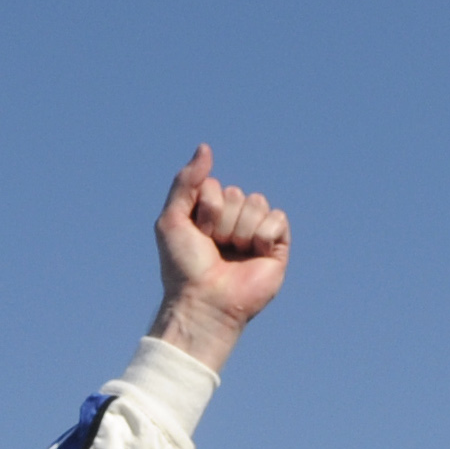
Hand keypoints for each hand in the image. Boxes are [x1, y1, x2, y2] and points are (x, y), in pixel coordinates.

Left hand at [145, 145, 288, 369]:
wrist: (204, 301)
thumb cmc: (184, 267)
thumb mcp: (171, 220)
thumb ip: (185, 182)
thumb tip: (205, 147)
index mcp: (211, 214)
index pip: (217, 186)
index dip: (206, 209)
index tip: (198, 235)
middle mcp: (234, 221)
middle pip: (238, 194)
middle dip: (222, 221)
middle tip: (214, 248)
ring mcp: (256, 233)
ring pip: (257, 203)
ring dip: (240, 230)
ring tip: (233, 254)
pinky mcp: (277, 246)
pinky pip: (277, 218)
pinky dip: (263, 235)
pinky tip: (254, 254)